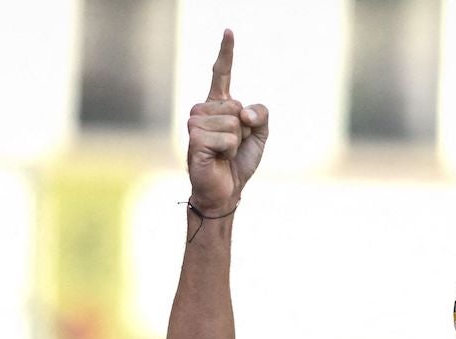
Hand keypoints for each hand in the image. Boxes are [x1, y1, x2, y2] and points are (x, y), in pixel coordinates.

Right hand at [184, 30, 269, 213]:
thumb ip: (260, 114)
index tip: (229, 30)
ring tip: (225, 153)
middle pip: (237, 105)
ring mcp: (195, 123)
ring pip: (233, 121)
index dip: (226, 52)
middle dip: (245, 129)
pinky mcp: (194, 139)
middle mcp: (203, 110)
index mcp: (218, 105)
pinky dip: (230, 150)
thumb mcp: (260, 135)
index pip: (221, 73)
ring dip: (237, 142)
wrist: (225, 192)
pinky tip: (219, 158)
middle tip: (232, 146)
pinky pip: (227, 136)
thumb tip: (243, 113)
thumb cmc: (238, 162)